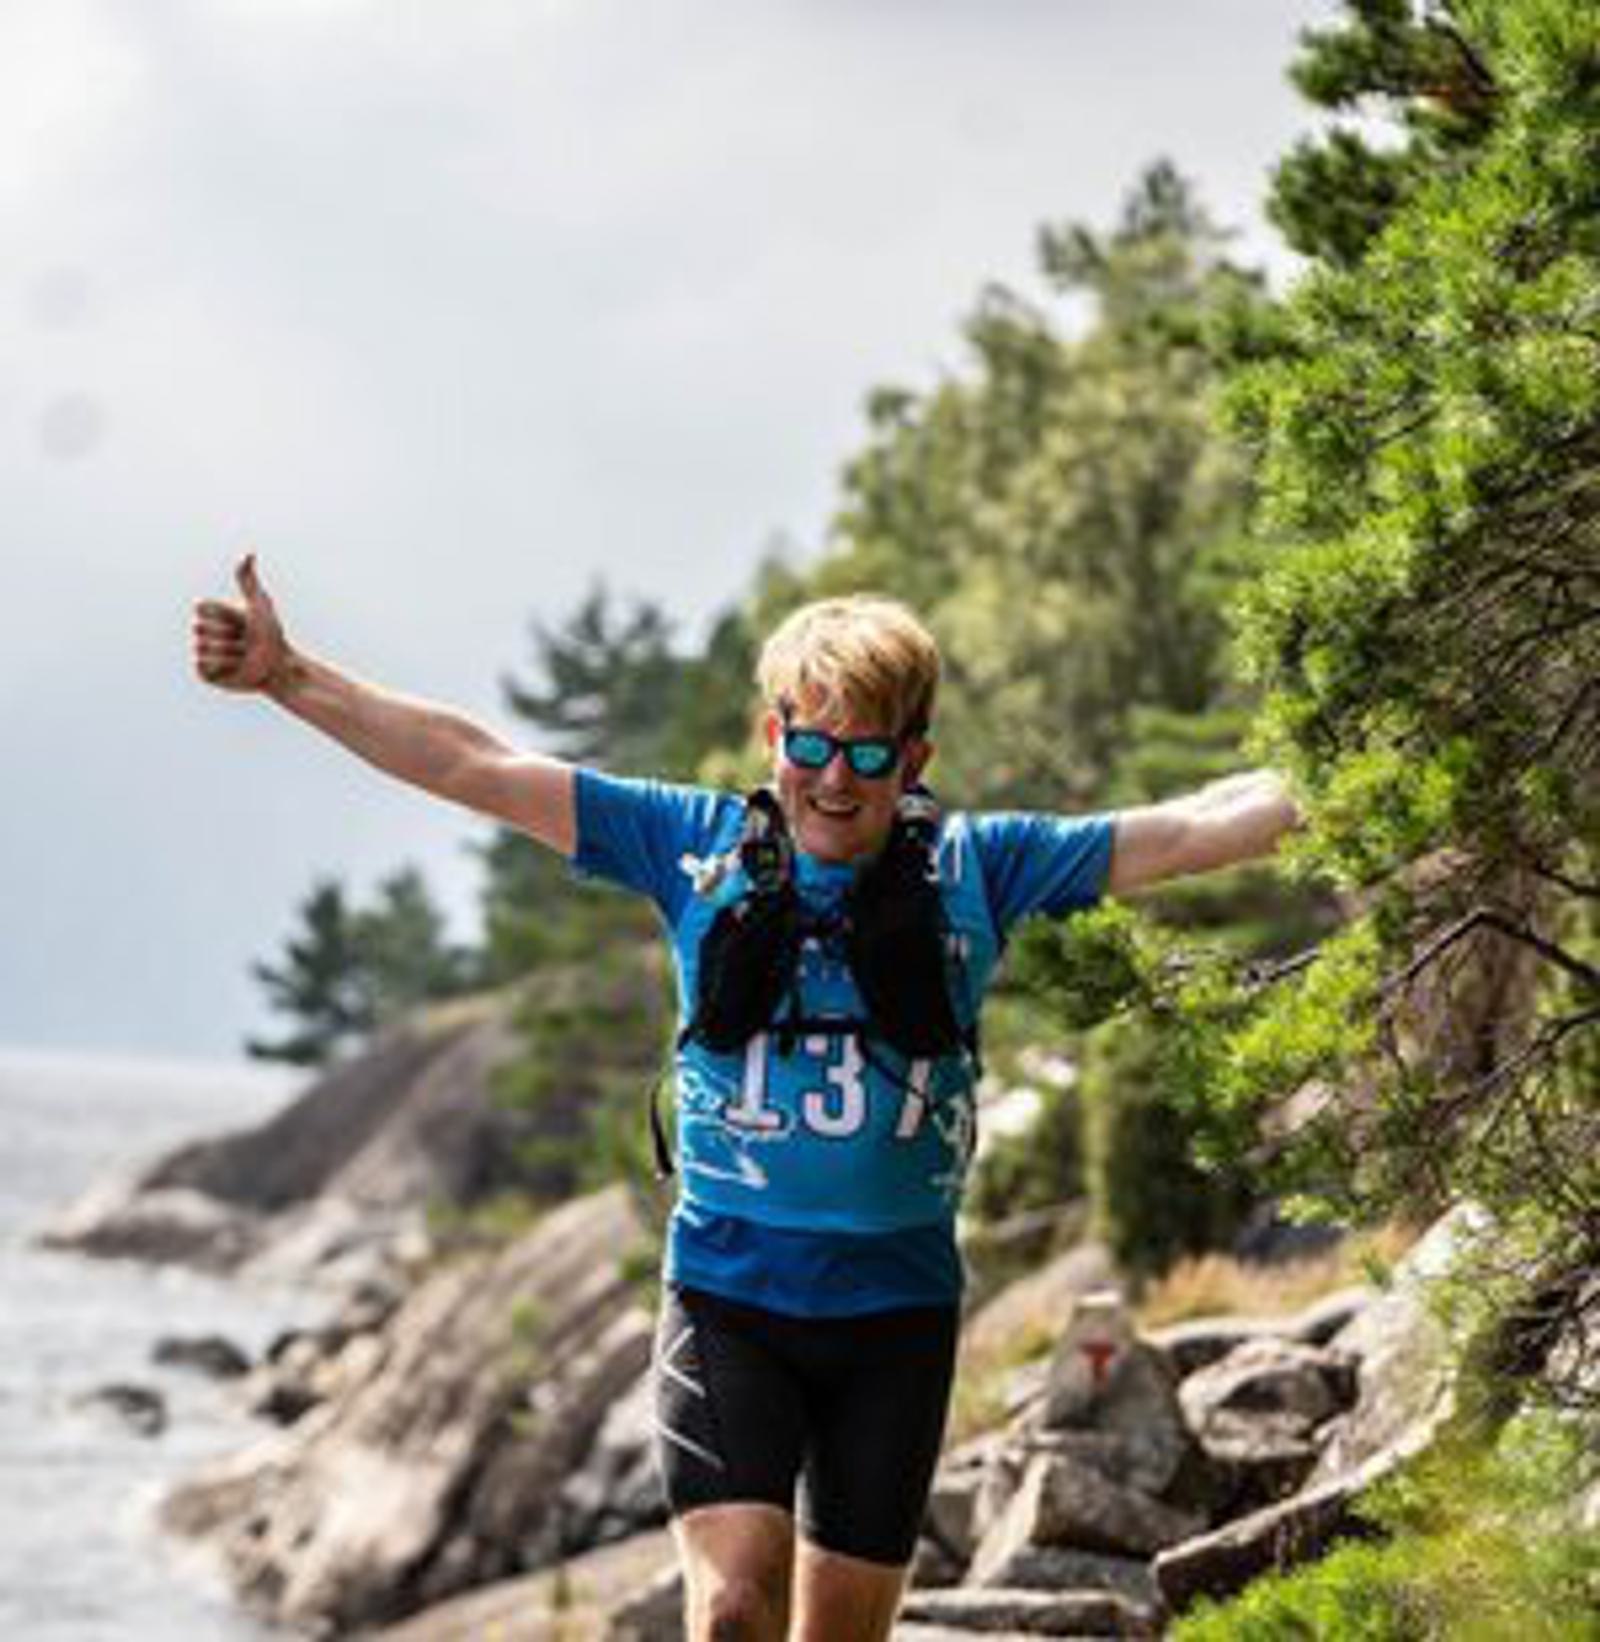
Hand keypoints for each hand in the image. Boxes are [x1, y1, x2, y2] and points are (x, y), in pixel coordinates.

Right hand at [191, 552, 289, 693]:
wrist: (280, 667)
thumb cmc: (273, 636)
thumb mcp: (260, 606)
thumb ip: (249, 582)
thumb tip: (249, 553)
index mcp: (216, 616)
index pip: (200, 608)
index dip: (222, 615)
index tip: (242, 621)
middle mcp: (208, 633)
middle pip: (200, 628)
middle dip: (227, 636)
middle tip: (246, 643)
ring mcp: (205, 653)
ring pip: (202, 648)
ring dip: (228, 653)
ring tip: (243, 657)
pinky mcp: (206, 674)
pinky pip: (201, 666)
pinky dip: (221, 668)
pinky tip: (235, 670)